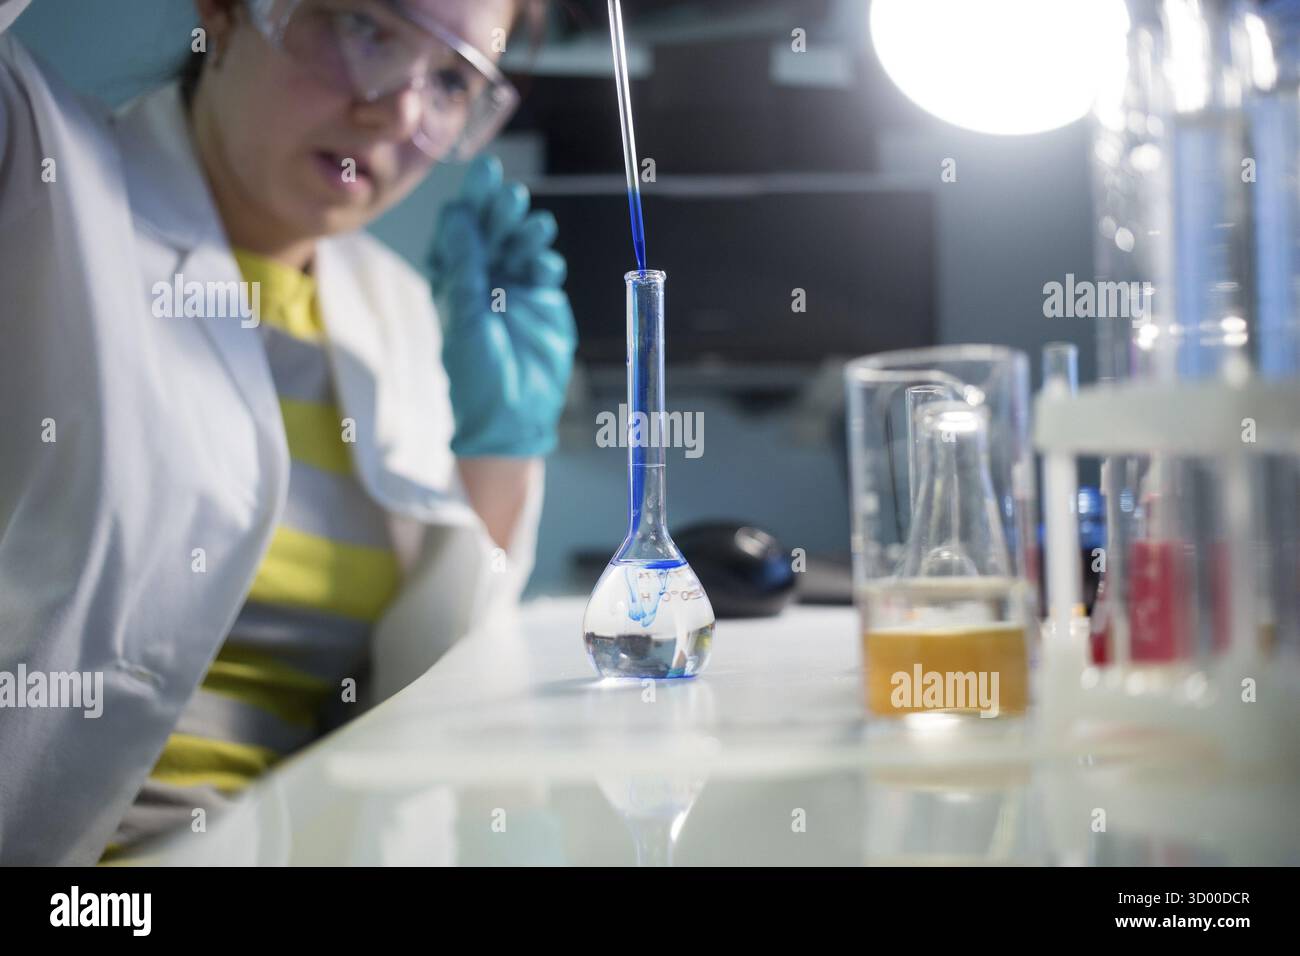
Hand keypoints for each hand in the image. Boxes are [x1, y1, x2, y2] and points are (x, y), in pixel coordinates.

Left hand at [429, 155, 576, 457]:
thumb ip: (465, 267)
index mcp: (452, 279)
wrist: (513, 416)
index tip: (485, 176)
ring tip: (535, 227)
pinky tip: (545, 265)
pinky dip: (546, 261)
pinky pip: (545, 268)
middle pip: (492, 229)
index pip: (459, 230)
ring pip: (520, 244)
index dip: (471, 202)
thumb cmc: (476, 376)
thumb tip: (460, 216)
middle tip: (511, 197)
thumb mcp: (464, 320)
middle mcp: (482, 277)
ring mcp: (514, 286)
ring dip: (527, 232)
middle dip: (501, 209)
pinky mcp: (542, 299)